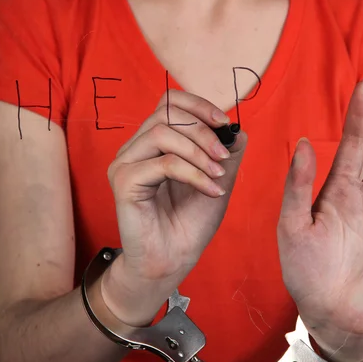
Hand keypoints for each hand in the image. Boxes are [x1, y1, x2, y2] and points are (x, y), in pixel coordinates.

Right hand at [102, 90, 246, 325]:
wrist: (174, 259)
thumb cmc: (190, 222)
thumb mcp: (218, 180)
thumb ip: (226, 153)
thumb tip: (238, 129)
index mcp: (154, 142)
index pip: (169, 102)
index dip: (198, 105)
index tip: (224, 123)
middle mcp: (135, 148)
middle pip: (166, 113)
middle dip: (202, 131)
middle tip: (223, 157)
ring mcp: (126, 163)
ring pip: (162, 133)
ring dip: (199, 152)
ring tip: (218, 176)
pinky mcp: (124, 181)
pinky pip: (164, 163)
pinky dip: (194, 174)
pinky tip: (211, 189)